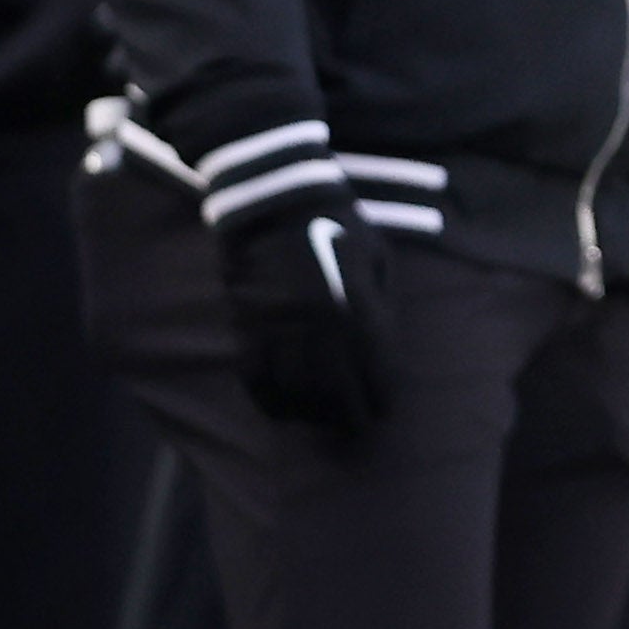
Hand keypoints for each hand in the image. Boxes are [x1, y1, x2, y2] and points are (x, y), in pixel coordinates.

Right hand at [213, 177, 394, 432]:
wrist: (275, 199)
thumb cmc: (336, 224)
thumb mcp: (376, 258)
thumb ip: (381, 305)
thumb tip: (381, 351)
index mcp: (357, 307)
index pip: (374, 371)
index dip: (380, 399)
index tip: (381, 412)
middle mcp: (319, 326)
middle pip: (335, 392)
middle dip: (347, 418)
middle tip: (352, 429)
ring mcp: (280, 328)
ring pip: (295, 391)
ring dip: (309, 415)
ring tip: (319, 421)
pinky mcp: (247, 326)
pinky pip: (256, 377)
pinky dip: (269, 401)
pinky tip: (282, 410)